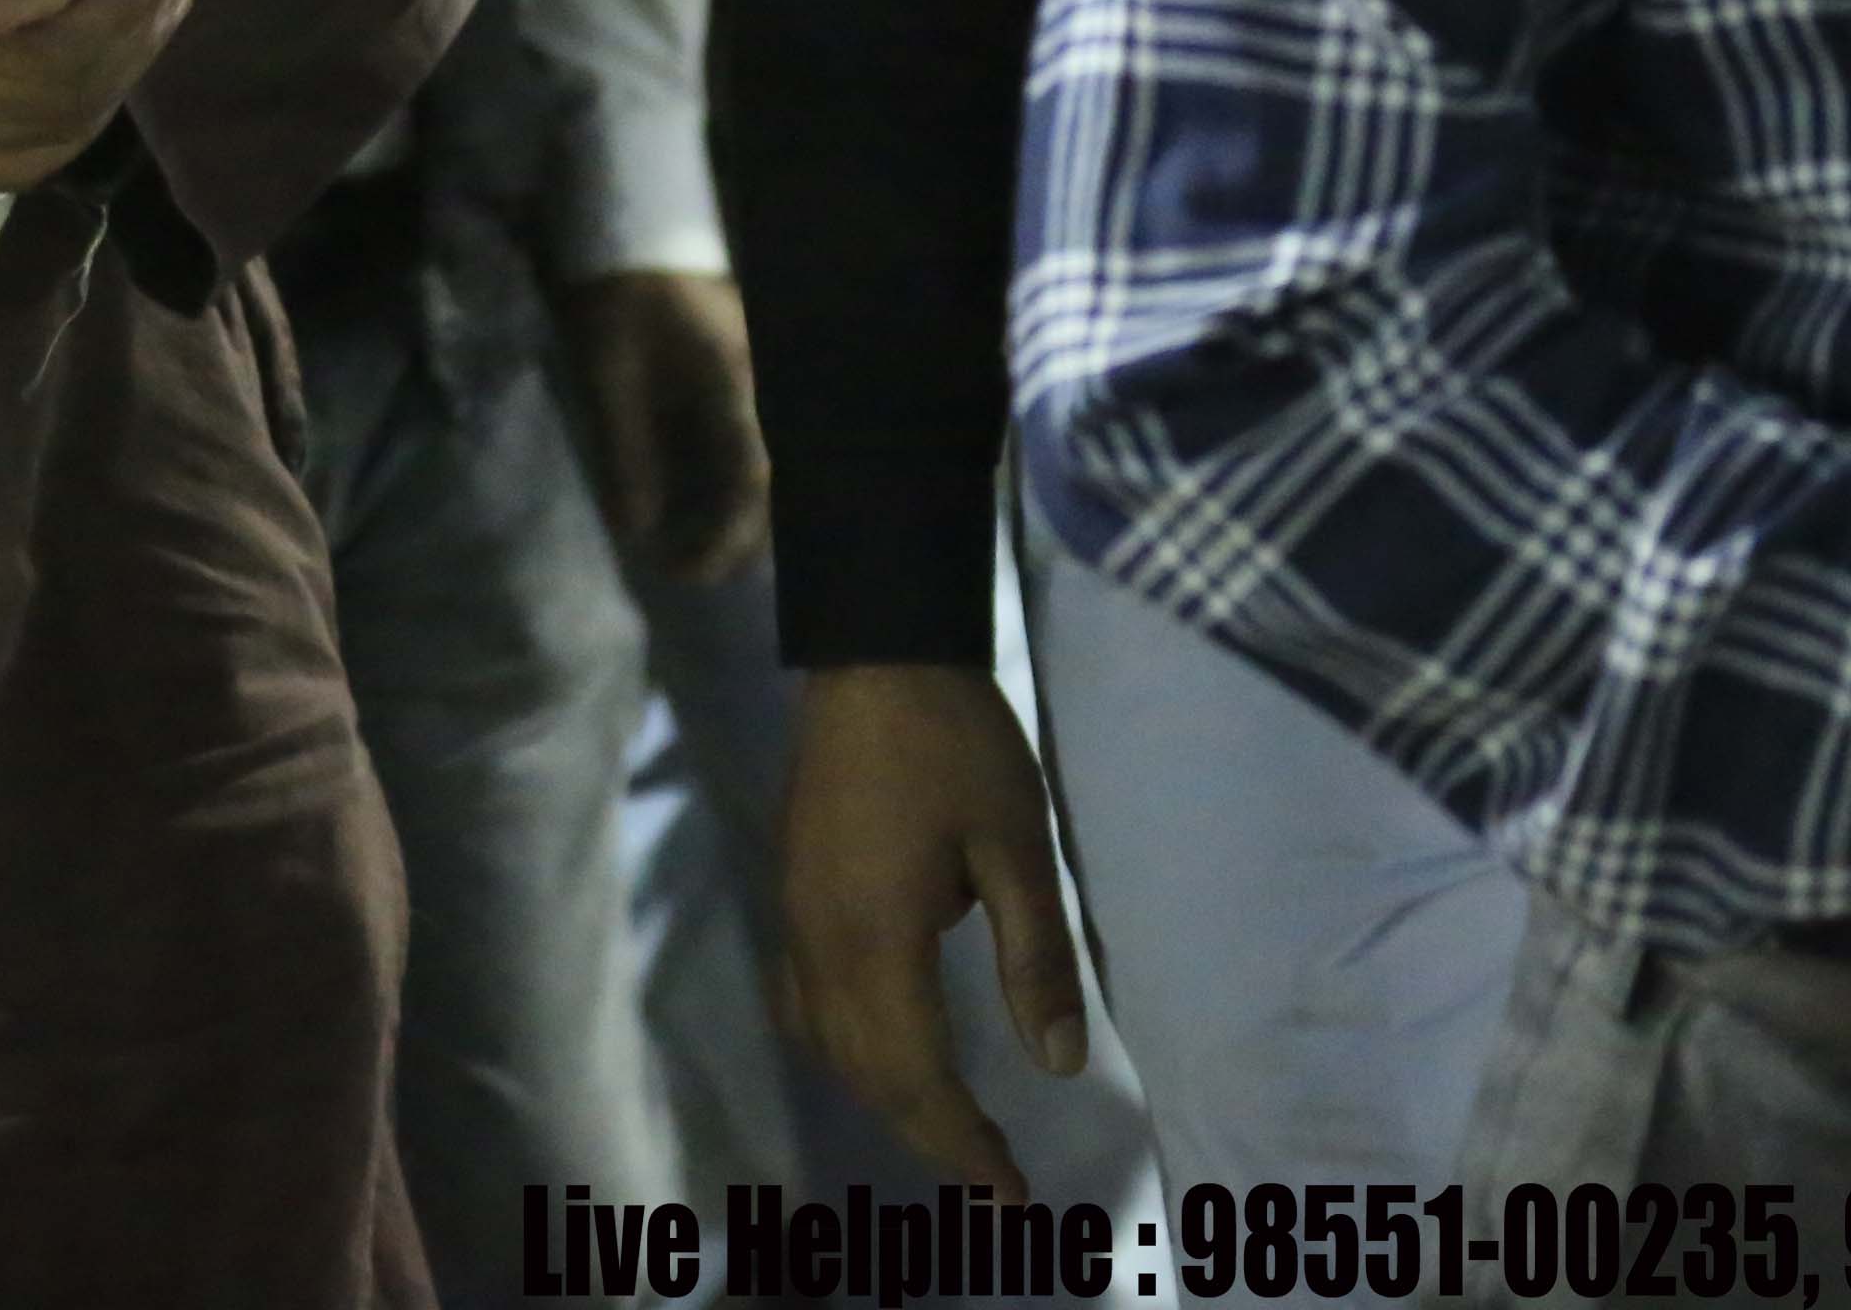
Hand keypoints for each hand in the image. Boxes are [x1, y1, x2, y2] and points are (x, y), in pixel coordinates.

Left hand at [552, 267, 769, 582]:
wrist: (633, 229)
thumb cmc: (618, 297)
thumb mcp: (607, 378)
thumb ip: (626, 455)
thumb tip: (637, 532)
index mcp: (736, 387)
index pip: (751, 483)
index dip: (725, 540)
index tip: (685, 575)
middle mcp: (762, 391)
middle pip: (772, 485)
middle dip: (737, 540)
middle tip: (683, 570)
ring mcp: (758, 384)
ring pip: (763, 470)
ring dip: (732, 516)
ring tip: (682, 548)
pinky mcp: (742, 381)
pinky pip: (746, 446)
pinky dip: (723, 485)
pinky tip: (686, 504)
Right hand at [786, 663, 1087, 1204]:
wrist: (874, 656)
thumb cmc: (958, 745)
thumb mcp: (1018, 847)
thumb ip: (1036, 959)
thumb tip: (1058, 1067)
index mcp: (878, 940)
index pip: (916, 1077)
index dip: (963, 1145)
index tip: (1013, 1195)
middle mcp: (822, 944)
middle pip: (868, 1075)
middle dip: (931, 1136)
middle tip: (997, 1179)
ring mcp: (795, 918)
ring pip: (829, 1045)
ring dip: (887, 1098)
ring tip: (952, 1126)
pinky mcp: (792, 892)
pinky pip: (805, 1003)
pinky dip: (845, 1049)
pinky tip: (883, 1048)